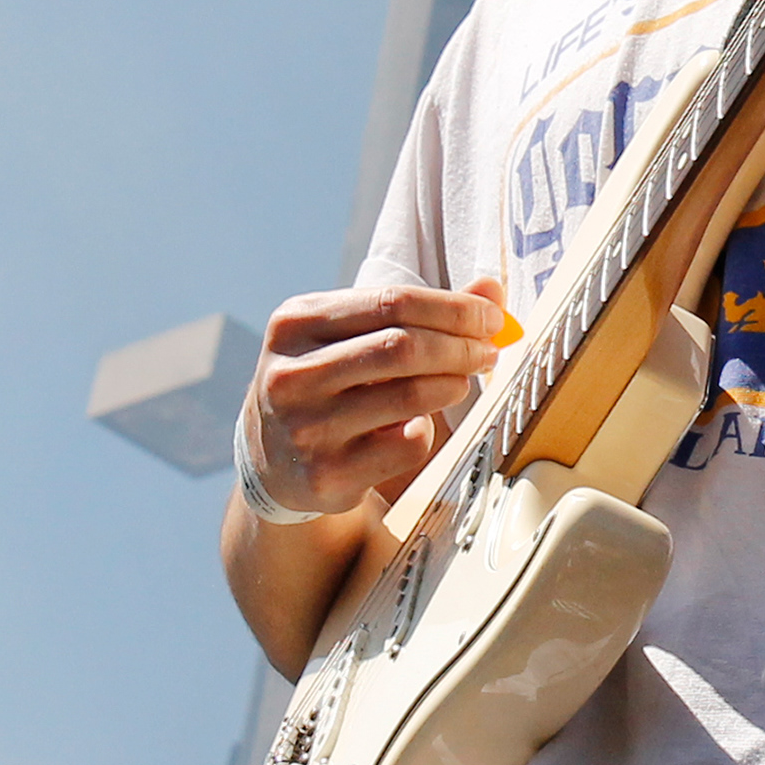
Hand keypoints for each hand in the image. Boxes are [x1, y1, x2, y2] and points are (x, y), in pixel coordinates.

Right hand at [242, 278, 513, 517]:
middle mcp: (291, 373)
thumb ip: (416, 311)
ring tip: (459, 383)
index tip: (489, 318)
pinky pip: (409, 444)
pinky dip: (426, 431)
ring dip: (453, 385)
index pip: (392, 301)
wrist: (274, 461)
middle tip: (487, 353)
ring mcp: (306, 427)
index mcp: (295, 323)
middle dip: (461, 346)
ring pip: (411, 395)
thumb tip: (490, 290)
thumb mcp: (351, 337)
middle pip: (403, 346)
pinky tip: (414, 427)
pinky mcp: (326, 474)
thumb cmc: (328, 384)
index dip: (453, 308)